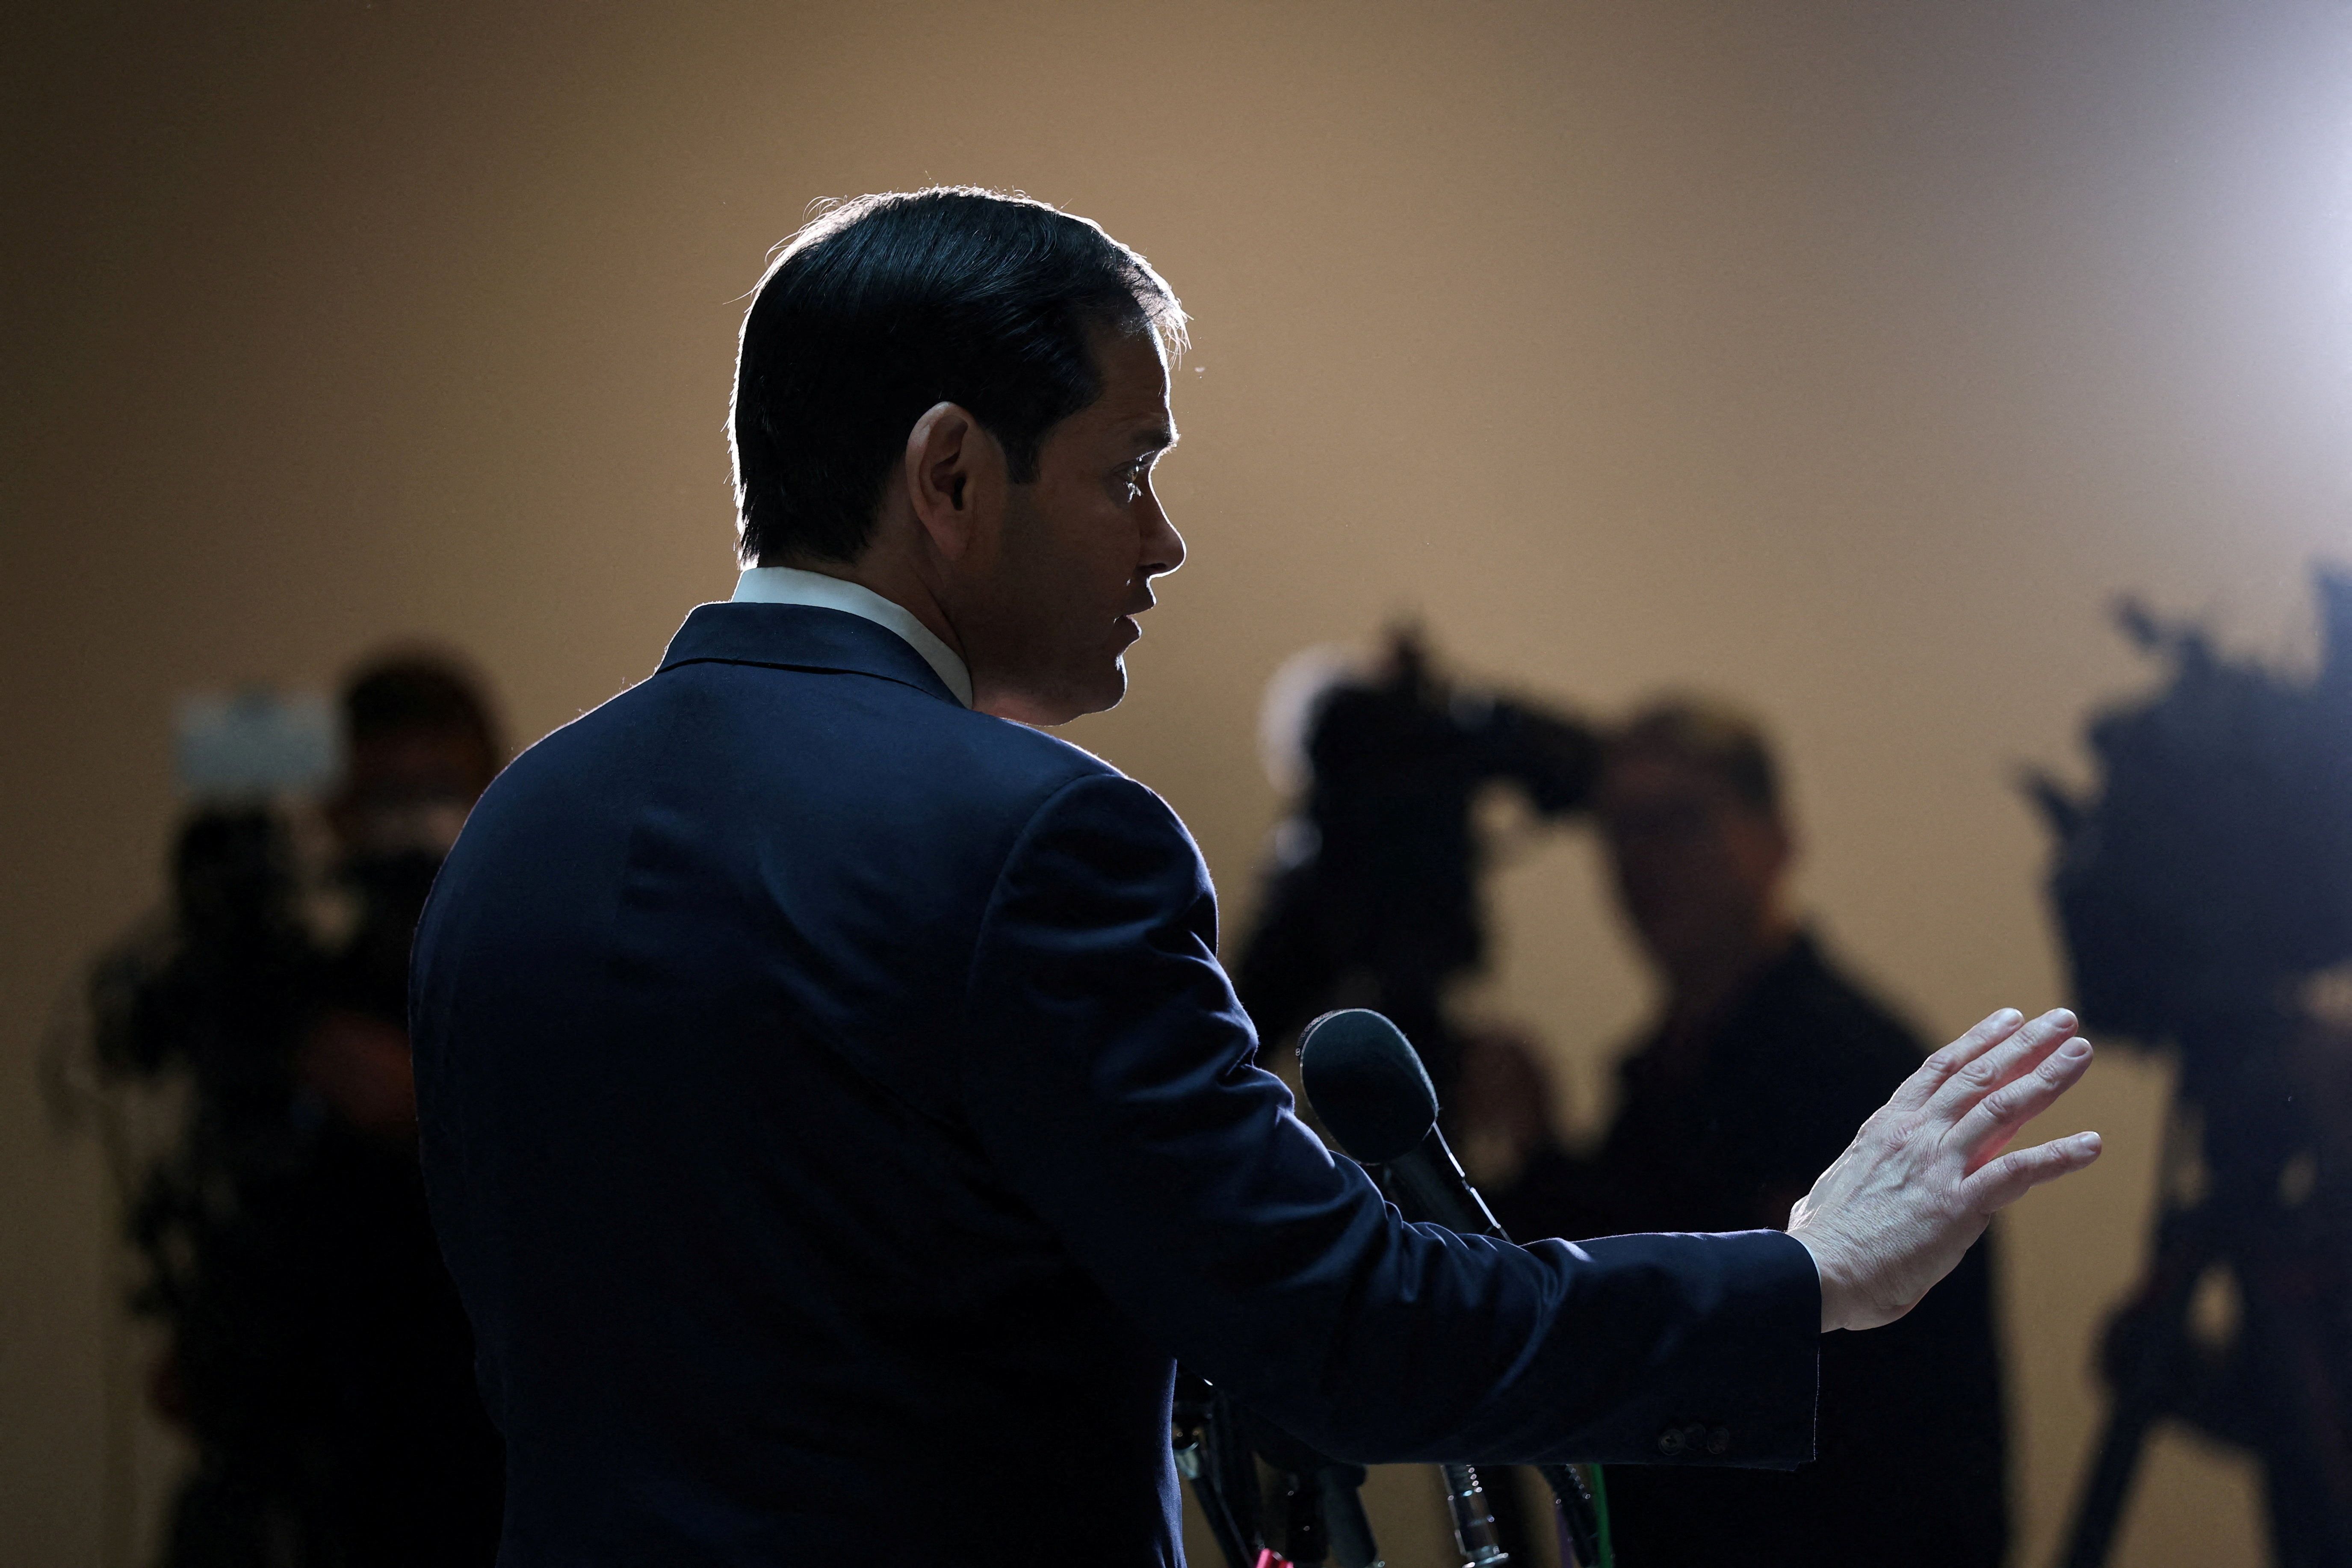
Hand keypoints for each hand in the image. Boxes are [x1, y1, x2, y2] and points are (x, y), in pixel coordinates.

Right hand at [1788, 1007, 2101, 1331]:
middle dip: (2025, 1044)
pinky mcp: (1956, 1205)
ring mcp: (1936, 1166)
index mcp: (1886, 1128)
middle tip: (2064, 1020)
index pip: (1940, 1071)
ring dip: (2047, 1078)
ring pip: (2001, 1108)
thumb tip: (1817, 1204)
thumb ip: (1846, 1186)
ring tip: (2081, 1052)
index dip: (1979, 1041)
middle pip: (1978, 1076)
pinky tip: (2091, 1145)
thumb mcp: (1831, 1193)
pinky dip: (2057, 1157)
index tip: (2010, 1019)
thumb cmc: (1820, 1242)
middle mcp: (1914, 1135)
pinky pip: (2016, 1172)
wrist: (1815, 1271)